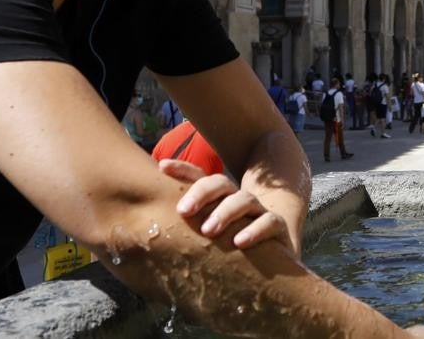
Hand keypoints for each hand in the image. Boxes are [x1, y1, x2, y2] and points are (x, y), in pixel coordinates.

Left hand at [158, 159, 293, 253]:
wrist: (275, 257)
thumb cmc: (231, 245)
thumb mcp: (208, 234)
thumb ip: (185, 228)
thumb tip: (147, 225)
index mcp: (219, 197)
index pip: (199, 177)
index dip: (182, 170)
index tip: (162, 167)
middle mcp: (238, 198)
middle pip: (220, 183)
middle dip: (201, 193)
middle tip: (183, 211)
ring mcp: (259, 210)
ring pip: (243, 200)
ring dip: (224, 213)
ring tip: (208, 230)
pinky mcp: (277, 227)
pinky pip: (269, 223)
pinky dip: (254, 231)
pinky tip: (238, 242)